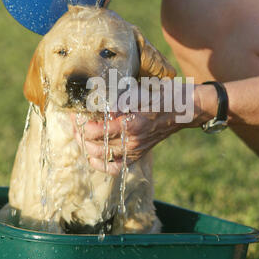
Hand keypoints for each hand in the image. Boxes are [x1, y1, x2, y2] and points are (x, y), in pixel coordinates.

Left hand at [71, 83, 212, 174]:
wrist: (184, 109)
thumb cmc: (163, 96)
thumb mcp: (139, 91)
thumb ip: (117, 97)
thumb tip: (94, 98)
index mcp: (130, 125)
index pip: (94, 131)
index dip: (80, 123)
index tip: (75, 113)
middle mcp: (131, 143)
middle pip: (93, 146)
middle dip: (79, 134)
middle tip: (74, 122)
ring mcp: (135, 151)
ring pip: (100, 157)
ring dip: (86, 147)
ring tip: (79, 134)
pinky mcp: (138, 155)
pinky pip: (114, 168)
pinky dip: (101, 163)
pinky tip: (93, 155)